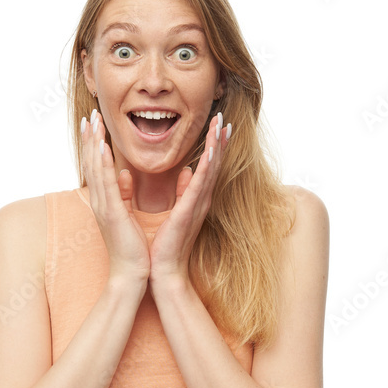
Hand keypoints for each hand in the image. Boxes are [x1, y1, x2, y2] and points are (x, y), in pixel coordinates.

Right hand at [81, 109, 150, 282]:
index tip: (95, 124)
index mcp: (105, 201)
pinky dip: (102, 165)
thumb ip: (124, 194)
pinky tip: (101, 148)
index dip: (94, 144)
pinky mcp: (111, 213)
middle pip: (91, 163)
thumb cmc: (132, 247)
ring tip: (92, 122)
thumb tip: (124, 176)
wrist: (132, 273)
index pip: (97, 167)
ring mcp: (103, 206)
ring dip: (93, 144)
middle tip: (90, 114)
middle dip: (90, 138)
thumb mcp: (127, 215)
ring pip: (95, 169)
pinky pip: (105, 184)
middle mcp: (100, 201)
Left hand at [148, 111, 229, 286]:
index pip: (207, 166)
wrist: (163, 270)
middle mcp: (201, 199)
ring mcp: (198, 205)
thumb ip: (182, 191)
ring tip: (221, 125)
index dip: (213, 145)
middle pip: (213, 164)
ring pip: (210, 169)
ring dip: (216, 146)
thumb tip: (186, 172)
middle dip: (219, 140)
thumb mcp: (174, 212)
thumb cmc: (165, 245)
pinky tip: (211, 149)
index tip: (217, 124)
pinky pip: (200, 183)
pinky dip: (206, 165)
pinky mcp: (190, 211)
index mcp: (195, 198)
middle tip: (223, 117)